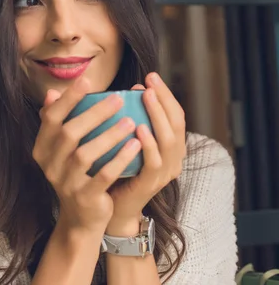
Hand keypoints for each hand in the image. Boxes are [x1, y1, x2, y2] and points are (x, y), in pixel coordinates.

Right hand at [33, 78, 142, 234]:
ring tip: (130, 121)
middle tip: (118, 99)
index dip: (68, 99)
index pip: (51, 118)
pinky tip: (135, 145)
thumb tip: (52, 93)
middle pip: (68, 133)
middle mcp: (49, 165)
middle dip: (94, 113)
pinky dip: (119, 159)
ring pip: (85, 154)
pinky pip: (103, 176)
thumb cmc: (76, 174)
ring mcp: (65, 183)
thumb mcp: (63, 150)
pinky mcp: (84, 197)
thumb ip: (58, 123)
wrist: (81, 217)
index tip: (86, 80)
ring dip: (109, 135)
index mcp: (42, 149)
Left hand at [107, 73, 185, 235]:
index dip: (165, 95)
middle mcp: (172, 158)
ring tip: (146, 95)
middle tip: (150, 80)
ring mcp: (164, 172)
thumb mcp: (121, 142)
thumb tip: (109, 93)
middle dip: (164, 99)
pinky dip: (149, 143)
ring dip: (158, 115)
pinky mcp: (151, 183)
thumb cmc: (113, 169)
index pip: (174, 115)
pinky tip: (139, 128)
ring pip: (169, 140)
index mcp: (168, 147)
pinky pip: (154, 161)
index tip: (150, 77)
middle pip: (176, 123)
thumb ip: (121, 122)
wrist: (109, 207)